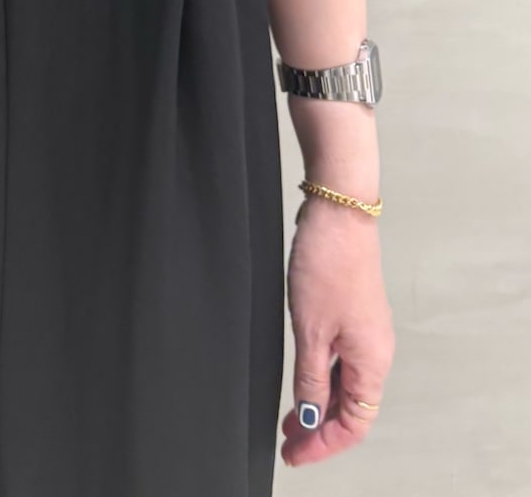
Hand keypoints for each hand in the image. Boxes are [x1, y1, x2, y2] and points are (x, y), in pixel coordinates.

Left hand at [280, 196, 394, 467]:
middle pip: (352, 407)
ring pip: (346, 383)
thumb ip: (311, 378)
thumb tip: (311, 417)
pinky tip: (304, 378)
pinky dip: (321, 376)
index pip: (354, 422)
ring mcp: (365, 331)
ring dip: (319, 403)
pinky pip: (341, 360)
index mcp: (372, 360)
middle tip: (289, 441)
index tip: (294, 452)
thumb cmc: (329, 263)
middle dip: (320, 429)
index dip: (323, 443)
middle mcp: (375, 350)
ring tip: (291, 417)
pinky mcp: (353, 314)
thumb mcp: (311, 330)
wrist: (338, 214)